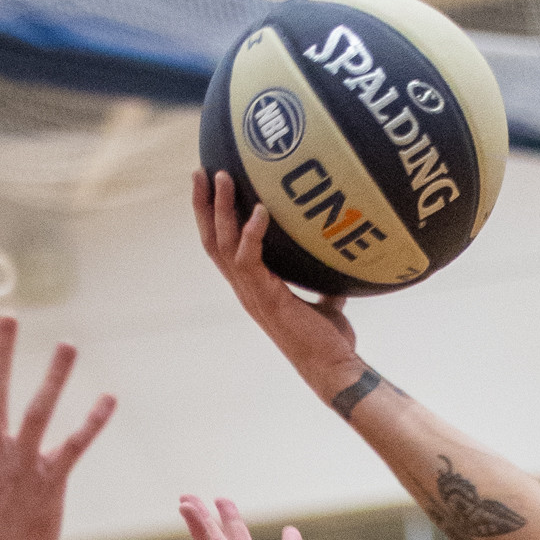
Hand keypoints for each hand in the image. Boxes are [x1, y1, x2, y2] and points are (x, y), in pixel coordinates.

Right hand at [194, 171, 367, 405]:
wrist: (333, 368)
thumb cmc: (330, 341)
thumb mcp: (327, 303)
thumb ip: (323, 281)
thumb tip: (337, 261)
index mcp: (253, 288)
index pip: (222, 248)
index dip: (212, 218)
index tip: (210, 186)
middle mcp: (245, 290)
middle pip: (212, 240)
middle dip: (203, 205)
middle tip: (202, 171)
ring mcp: (252, 294)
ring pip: (223, 244)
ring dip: (220, 208)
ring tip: (222, 176)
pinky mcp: (266, 298)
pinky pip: (249, 258)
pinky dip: (252, 232)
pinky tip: (261, 209)